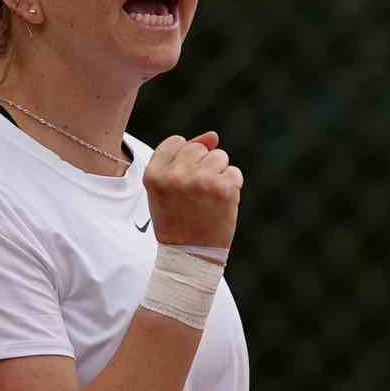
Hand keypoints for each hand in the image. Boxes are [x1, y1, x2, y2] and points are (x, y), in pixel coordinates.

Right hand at [143, 131, 242, 249]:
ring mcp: (201, 181)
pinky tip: (221, 202)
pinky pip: (234, 172)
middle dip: (202, 165)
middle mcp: (175, 175)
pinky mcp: (224, 189)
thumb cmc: (177, 219)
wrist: (190, 255)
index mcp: (154, 174)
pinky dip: (232, 185)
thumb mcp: (168, 188)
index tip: (183, 179)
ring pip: (219, 156)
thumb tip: (213, 135)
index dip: (184, 159)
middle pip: (199, 148)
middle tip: (197, 192)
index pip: (176, 142)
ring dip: (219, 173)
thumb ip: (184, 157)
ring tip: (208, 197)